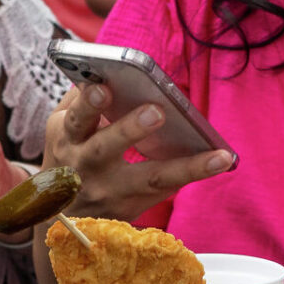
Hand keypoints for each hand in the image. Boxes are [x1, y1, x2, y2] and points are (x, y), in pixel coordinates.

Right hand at [43, 84, 233, 220]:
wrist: (62, 215)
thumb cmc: (69, 155)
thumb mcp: (61, 127)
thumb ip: (80, 99)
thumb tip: (106, 69)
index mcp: (68, 139)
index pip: (76, 119)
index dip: (87, 104)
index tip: (102, 87)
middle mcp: (86, 167)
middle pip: (105, 149)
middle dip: (130, 129)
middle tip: (156, 112)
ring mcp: (110, 191)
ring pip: (150, 179)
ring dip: (186, 166)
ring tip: (220, 156)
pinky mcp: (132, 207)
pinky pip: (166, 190)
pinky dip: (192, 173)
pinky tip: (221, 161)